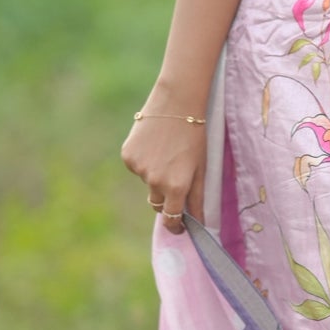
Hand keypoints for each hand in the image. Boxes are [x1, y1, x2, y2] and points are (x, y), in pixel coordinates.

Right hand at [120, 100, 206, 235]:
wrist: (176, 103)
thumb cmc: (195, 135)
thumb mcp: (202, 167)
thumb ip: (198, 197)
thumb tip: (200, 222)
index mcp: (176, 186)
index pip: (171, 219)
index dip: (175, 226)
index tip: (179, 226)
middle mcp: (154, 181)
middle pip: (158, 203)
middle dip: (167, 198)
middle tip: (176, 177)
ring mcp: (138, 169)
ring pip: (147, 182)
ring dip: (155, 175)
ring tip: (167, 151)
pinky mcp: (127, 156)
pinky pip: (136, 167)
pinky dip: (144, 161)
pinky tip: (154, 144)